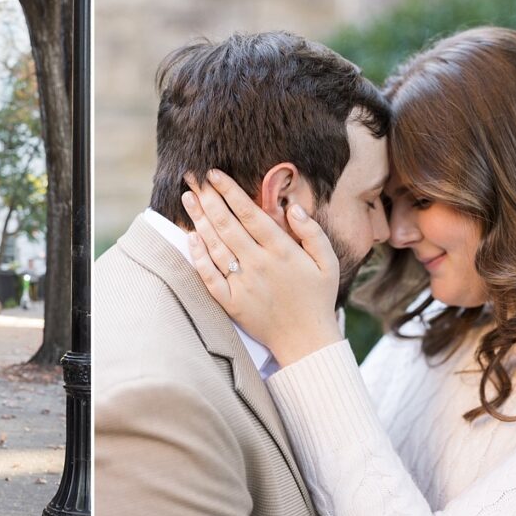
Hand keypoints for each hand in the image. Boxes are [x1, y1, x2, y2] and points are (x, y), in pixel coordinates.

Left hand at [181, 169, 342, 366]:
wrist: (306, 341)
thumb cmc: (317, 298)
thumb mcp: (327, 262)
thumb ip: (312, 232)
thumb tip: (292, 207)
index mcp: (281, 251)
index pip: (249, 213)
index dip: (230, 191)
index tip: (215, 174)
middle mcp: (258, 264)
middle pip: (227, 225)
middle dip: (209, 199)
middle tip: (194, 179)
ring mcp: (242, 284)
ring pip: (215, 246)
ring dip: (199, 221)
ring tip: (188, 200)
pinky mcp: (231, 303)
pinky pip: (209, 276)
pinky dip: (198, 257)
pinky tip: (190, 239)